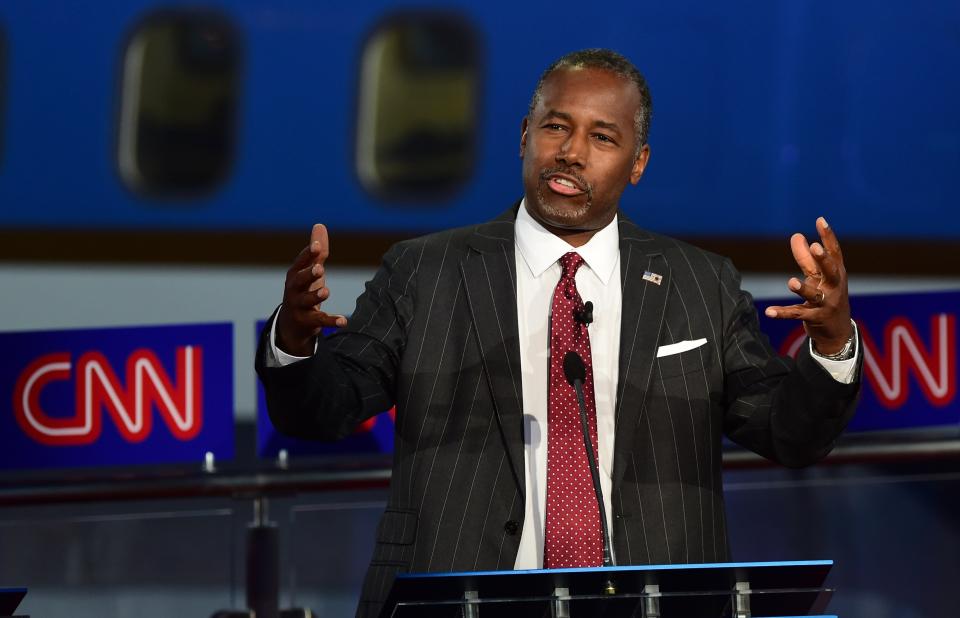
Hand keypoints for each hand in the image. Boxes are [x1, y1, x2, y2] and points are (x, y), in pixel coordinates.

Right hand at [276, 224, 347, 355]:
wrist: (292, 323)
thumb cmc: (303, 290)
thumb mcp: (309, 270)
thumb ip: (317, 252)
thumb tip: (319, 225)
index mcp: (295, 274)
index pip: (300, 262)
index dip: (308, 254)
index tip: (316, 246)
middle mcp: (294, 289)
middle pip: (299, 280)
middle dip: (308, 274)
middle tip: (320, 268)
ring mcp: (298, 306)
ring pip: (306, 301)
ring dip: (316, 296)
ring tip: (326, 291)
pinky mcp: (307, 321)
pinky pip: (319, 321)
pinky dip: (331, 321)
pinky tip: (344, 321)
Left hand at [764, 217, 852, 354]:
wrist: (838, 329)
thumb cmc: (827, 294)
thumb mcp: (818, 276)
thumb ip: (806, 257)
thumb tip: (796, 235)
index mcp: (836, 272)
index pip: (834, 252)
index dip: (828, 236)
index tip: (820, 220)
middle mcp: (834, 286)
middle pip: (831, 271)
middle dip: (823, 259)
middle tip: (815, 247)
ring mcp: (826, 303)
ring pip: (814, 295)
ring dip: (803, 288)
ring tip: (791, 282)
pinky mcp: (815, 318)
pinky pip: (797, 314)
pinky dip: (782, 313)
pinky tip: (768, 312)